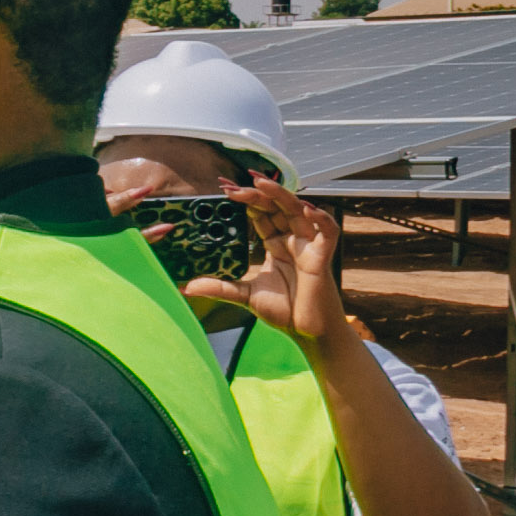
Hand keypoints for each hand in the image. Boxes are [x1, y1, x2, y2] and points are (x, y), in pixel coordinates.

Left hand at [179, 175, 345, 349]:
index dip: (246, 200)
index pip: (261, 214)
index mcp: (276, 244)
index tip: (224, 189)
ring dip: (282, 195)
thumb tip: (188, 287)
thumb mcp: (245, 296)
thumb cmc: (284, 311)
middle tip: (232, 186)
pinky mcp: (322, 257)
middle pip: (276, 208)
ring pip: (299, 211)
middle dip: (256, 194)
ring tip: (261, 183)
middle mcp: (293, 240)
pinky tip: (306, 208)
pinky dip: (321, 218)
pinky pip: (328, 232)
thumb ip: (220, 288)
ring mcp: (308, 247)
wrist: (308, 333)